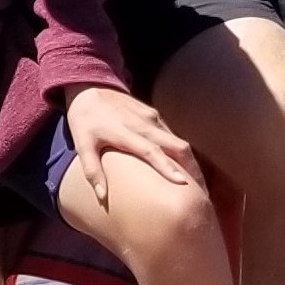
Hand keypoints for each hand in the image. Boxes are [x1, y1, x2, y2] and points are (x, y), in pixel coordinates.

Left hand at [61, 84, 200, 204]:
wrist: (90, 88)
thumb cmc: (85, 120)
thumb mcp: (81, 144)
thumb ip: (92, 169)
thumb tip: (102, 197)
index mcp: (124, 131)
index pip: (150, 150)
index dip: (167, 166)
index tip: (183, 183)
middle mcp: (143, 123)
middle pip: (176, 145)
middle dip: (192, 169)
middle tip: (202, 194)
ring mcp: (151, 117)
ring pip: (179, 141)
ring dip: (190, 163)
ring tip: (200, 187)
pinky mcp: (155, 115)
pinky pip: (173, 135)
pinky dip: (182, 153)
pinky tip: (186, 168)